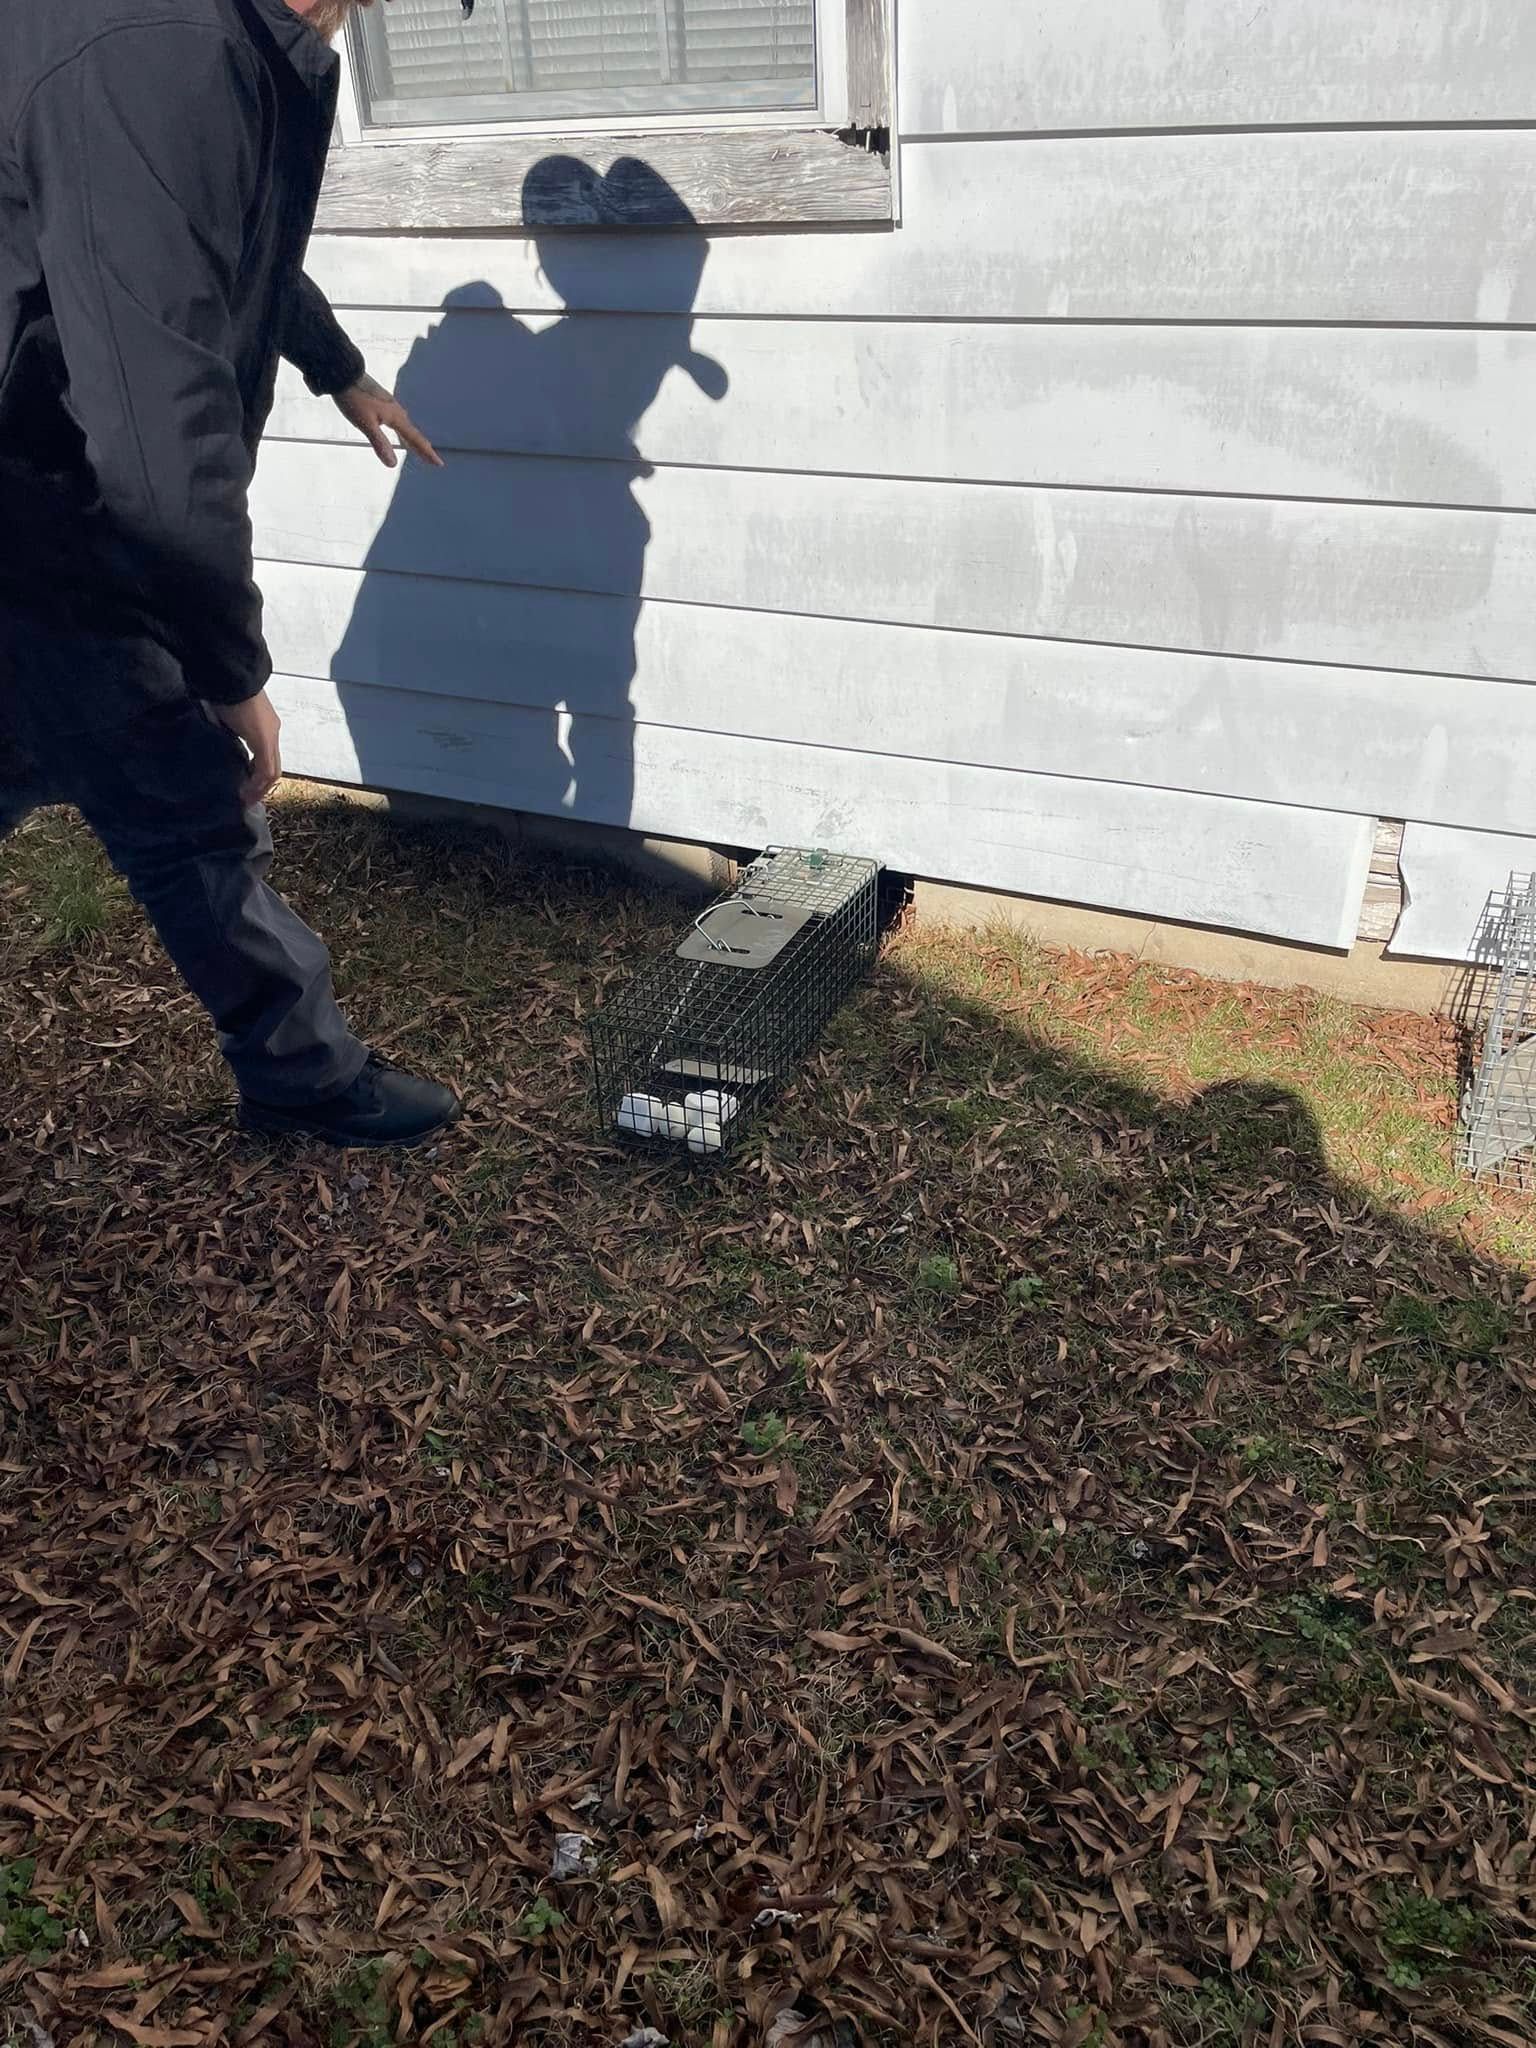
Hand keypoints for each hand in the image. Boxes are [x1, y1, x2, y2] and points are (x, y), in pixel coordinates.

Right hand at [215, 688, 281, 807]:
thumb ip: (229, 731)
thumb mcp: (226, 717)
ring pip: (272, 770)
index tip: (246, 787)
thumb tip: (220, 742)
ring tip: (247, 800)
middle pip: (273, 766)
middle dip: (261, 785)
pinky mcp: (265, 739)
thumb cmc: (225, 691)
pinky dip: (257, 783)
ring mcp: (271, 736)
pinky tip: (247, 792)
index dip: (258, 774)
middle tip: (248, 799)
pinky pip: (265, 768)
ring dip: (260, 787)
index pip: (266, 756)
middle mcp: (272, 732)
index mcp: (265, 726)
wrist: (231, 676)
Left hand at [333, 374, 442, 469]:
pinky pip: (397, 419)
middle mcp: (396, 411)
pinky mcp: (382, 401)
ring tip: (418, 447)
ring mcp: (389, 405)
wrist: (344, 374)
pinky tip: (398, 428)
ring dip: (413, 438)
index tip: (439, 464)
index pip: (415, 439)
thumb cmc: (354, 399)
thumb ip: (380, 443)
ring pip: (405, 426)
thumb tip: (393, 464)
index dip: (427, 452)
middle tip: (432, 459)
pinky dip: (402, 429)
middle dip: (423, 447)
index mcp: (395, 417)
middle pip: (412, 433)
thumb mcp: (366, 424)